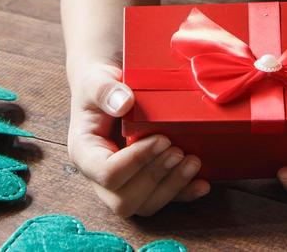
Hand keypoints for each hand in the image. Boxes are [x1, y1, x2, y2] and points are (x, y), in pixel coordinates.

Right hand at [66, 60, 208, 216]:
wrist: (107, 89)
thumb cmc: (99, 85)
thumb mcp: (97, 80)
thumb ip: (105, 90)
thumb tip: (124, 103)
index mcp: (84, 152)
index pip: (106, 173)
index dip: (136, 160)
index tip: (161, 138)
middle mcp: (98, 176)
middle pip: (125, 200)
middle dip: (156, 177)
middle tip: (178, 151)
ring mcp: (120, 184)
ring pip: (145, 205)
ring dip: (172, 187)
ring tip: (192, 161)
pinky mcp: (141, 183)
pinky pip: (161, 199)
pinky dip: (183, 193)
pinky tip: (202, 183)